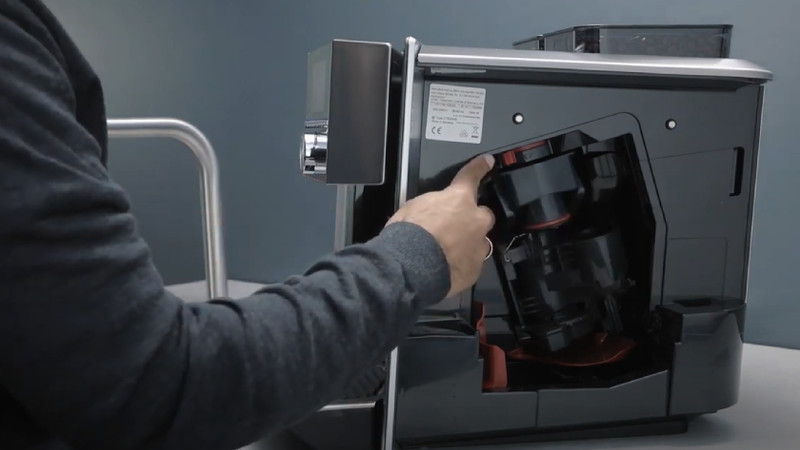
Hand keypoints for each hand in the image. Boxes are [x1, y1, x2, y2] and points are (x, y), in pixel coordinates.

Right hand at [387, 154, 495, 297]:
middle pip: (483, 215)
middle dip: (472, 220)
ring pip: (479, 241)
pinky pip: (472, 263)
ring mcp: (478, 246)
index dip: (480, 167)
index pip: (471, 177)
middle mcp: (476, 220)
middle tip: (453, 229)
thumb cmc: (408, 233)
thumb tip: (435, 211)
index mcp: (459, 200)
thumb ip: (433, 206)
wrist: (411, 267)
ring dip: (467, 243)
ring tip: (447, 253)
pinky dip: (462, 263)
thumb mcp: (414, 207)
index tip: (487, 161)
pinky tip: (447, 267)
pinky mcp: (476, 269)